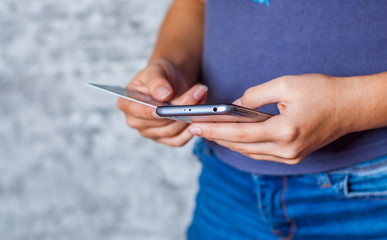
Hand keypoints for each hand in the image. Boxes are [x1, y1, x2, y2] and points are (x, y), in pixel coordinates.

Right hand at [117, 59, 206, 146]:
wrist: (171, 82)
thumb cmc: (160, 74)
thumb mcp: (157, 70)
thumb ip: (157, 81)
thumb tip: (163, 94)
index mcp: (127, 103)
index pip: (135, 111)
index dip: (148, 111)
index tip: (160, 109)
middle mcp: (136, 122)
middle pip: (159, 122)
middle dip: (180, 107)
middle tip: (198, 91)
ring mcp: (151, 133)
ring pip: (172, 130)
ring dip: (190, 115)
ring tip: (202, 96)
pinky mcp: (166, 139)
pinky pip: (179, 140)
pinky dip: (191, 128)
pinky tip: (200, 114)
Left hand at [188, 74, 354, 163]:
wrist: (350, 107)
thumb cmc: (321, 91)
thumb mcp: (285, 84)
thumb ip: (255, 96)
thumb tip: (234, 107)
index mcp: (286, 131)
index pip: (240, 133)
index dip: (214, 130)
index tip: (194, 126)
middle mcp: (287, 150)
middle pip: (241, 146)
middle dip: (216, 137)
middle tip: (194, 129)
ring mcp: (290, 157)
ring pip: (249, 152)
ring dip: (228, 142)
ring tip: (208, 132)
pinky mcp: (292, 156)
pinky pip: (260, 154)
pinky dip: (243, 146)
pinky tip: (231, 138)